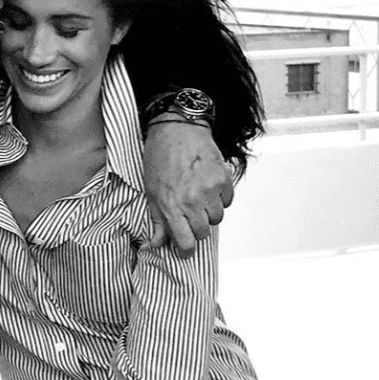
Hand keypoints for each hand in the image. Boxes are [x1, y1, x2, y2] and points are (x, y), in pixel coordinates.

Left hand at [143, 121, 233, 256]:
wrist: (177, 129)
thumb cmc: (160, 158)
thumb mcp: (151, 192)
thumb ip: (157, 220)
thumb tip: (155, 243)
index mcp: (171, 206)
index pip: (185, 243)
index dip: (186, 250)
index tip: (185, 248)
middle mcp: (192, 201)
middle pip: (203, 232)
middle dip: (196, 228)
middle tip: (189, 215)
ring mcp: (210, 191)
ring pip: (217, 218)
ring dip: (209, 213)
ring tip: (198, 197)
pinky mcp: (223, 179)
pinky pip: (227, 201)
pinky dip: (220, 198)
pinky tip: (208, 187)